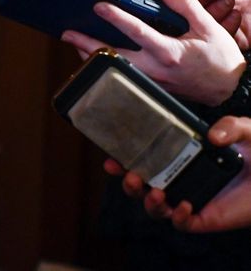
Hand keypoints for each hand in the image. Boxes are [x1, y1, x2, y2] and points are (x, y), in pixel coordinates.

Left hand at [61, 0, 245, 105]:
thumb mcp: (209, 28)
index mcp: (169, 51)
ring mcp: (149, 81)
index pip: (136, 31)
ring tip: (74, 41)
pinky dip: (104, 65)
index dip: (116, 17)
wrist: (228, 90)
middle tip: (66, 33)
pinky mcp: (148, 88)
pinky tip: (93, 55)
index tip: (98, 6)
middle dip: (86, 43)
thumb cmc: (220, 59)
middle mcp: (155, 68)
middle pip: (112, 55)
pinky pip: (120, 75)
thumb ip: (187, 5)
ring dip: (91, 55)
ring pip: (112, 68)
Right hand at [107, 117, 250, 231]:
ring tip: (153, 192)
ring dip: (147, 202)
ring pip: (156, 209)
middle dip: (128, 184)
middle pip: (142, 188)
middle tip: (128, 175)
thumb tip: (211, 137)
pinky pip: (183, 224)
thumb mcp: (245, 129)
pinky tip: (183, 205)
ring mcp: (191, 199)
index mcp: (180, 158)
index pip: (145, 161)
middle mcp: (180, 180)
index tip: (112, 157)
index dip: (125, 161)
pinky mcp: (206, 218)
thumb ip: (231, 126)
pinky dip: (177, 217)